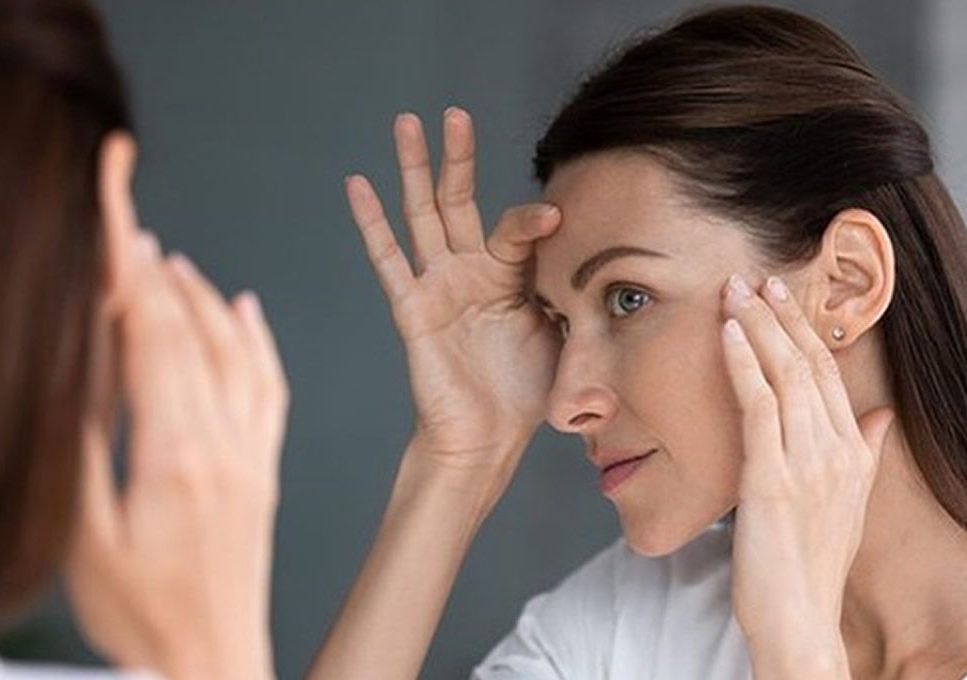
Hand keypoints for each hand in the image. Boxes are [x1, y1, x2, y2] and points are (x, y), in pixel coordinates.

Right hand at [65, 138, 287, 679]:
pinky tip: (245, 310)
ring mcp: (250, 453)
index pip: (150, 336)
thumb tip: (76, 373)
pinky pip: (270, 389)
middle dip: (154, 271)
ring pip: (234, 353)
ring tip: (170, 260)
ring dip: (200, 299)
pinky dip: (258, 341)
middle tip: (129, 221)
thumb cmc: (142, 614)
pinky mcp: (263, 469)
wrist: (212, 659)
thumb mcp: (85, 539)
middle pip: (189, 333)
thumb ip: (83, 451)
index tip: (117, 215)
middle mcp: (222, 442)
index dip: (130, 269)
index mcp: (173, 452)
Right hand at [345, 108, 561, 490]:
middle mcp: (471, 272)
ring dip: (414, 169)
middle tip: (453, 113)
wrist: (489, 438)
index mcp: (509, 276)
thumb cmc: (526, 391)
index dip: (534, 220)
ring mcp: (439, 286)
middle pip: (460, 201)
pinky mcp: (413, 309)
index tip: (557, 217)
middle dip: (456, 157)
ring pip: (423, 215)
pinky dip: (372, 223)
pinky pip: (390, 260)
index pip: (516, 228)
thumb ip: (572, 292)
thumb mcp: (564, 333)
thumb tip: (608, 263)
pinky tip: (358, 184)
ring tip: (406, 122)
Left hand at [719, 274, 893, 675]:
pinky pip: (757, 406)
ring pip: (784, 375)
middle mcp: (837, 451)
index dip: (804, 330)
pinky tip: (727, 333)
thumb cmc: (813, 566)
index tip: (783, 296)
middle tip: (756, 277)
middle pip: (808, 364)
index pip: (829, 374)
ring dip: (757, 326)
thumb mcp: (850, 505)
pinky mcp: (771, 478)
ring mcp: (806, 463)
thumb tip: (882, 414)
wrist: (801, 621)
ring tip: (735, 289)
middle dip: (780, 315)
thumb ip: (867, 453)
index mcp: (854, 454)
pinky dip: (743, 362)